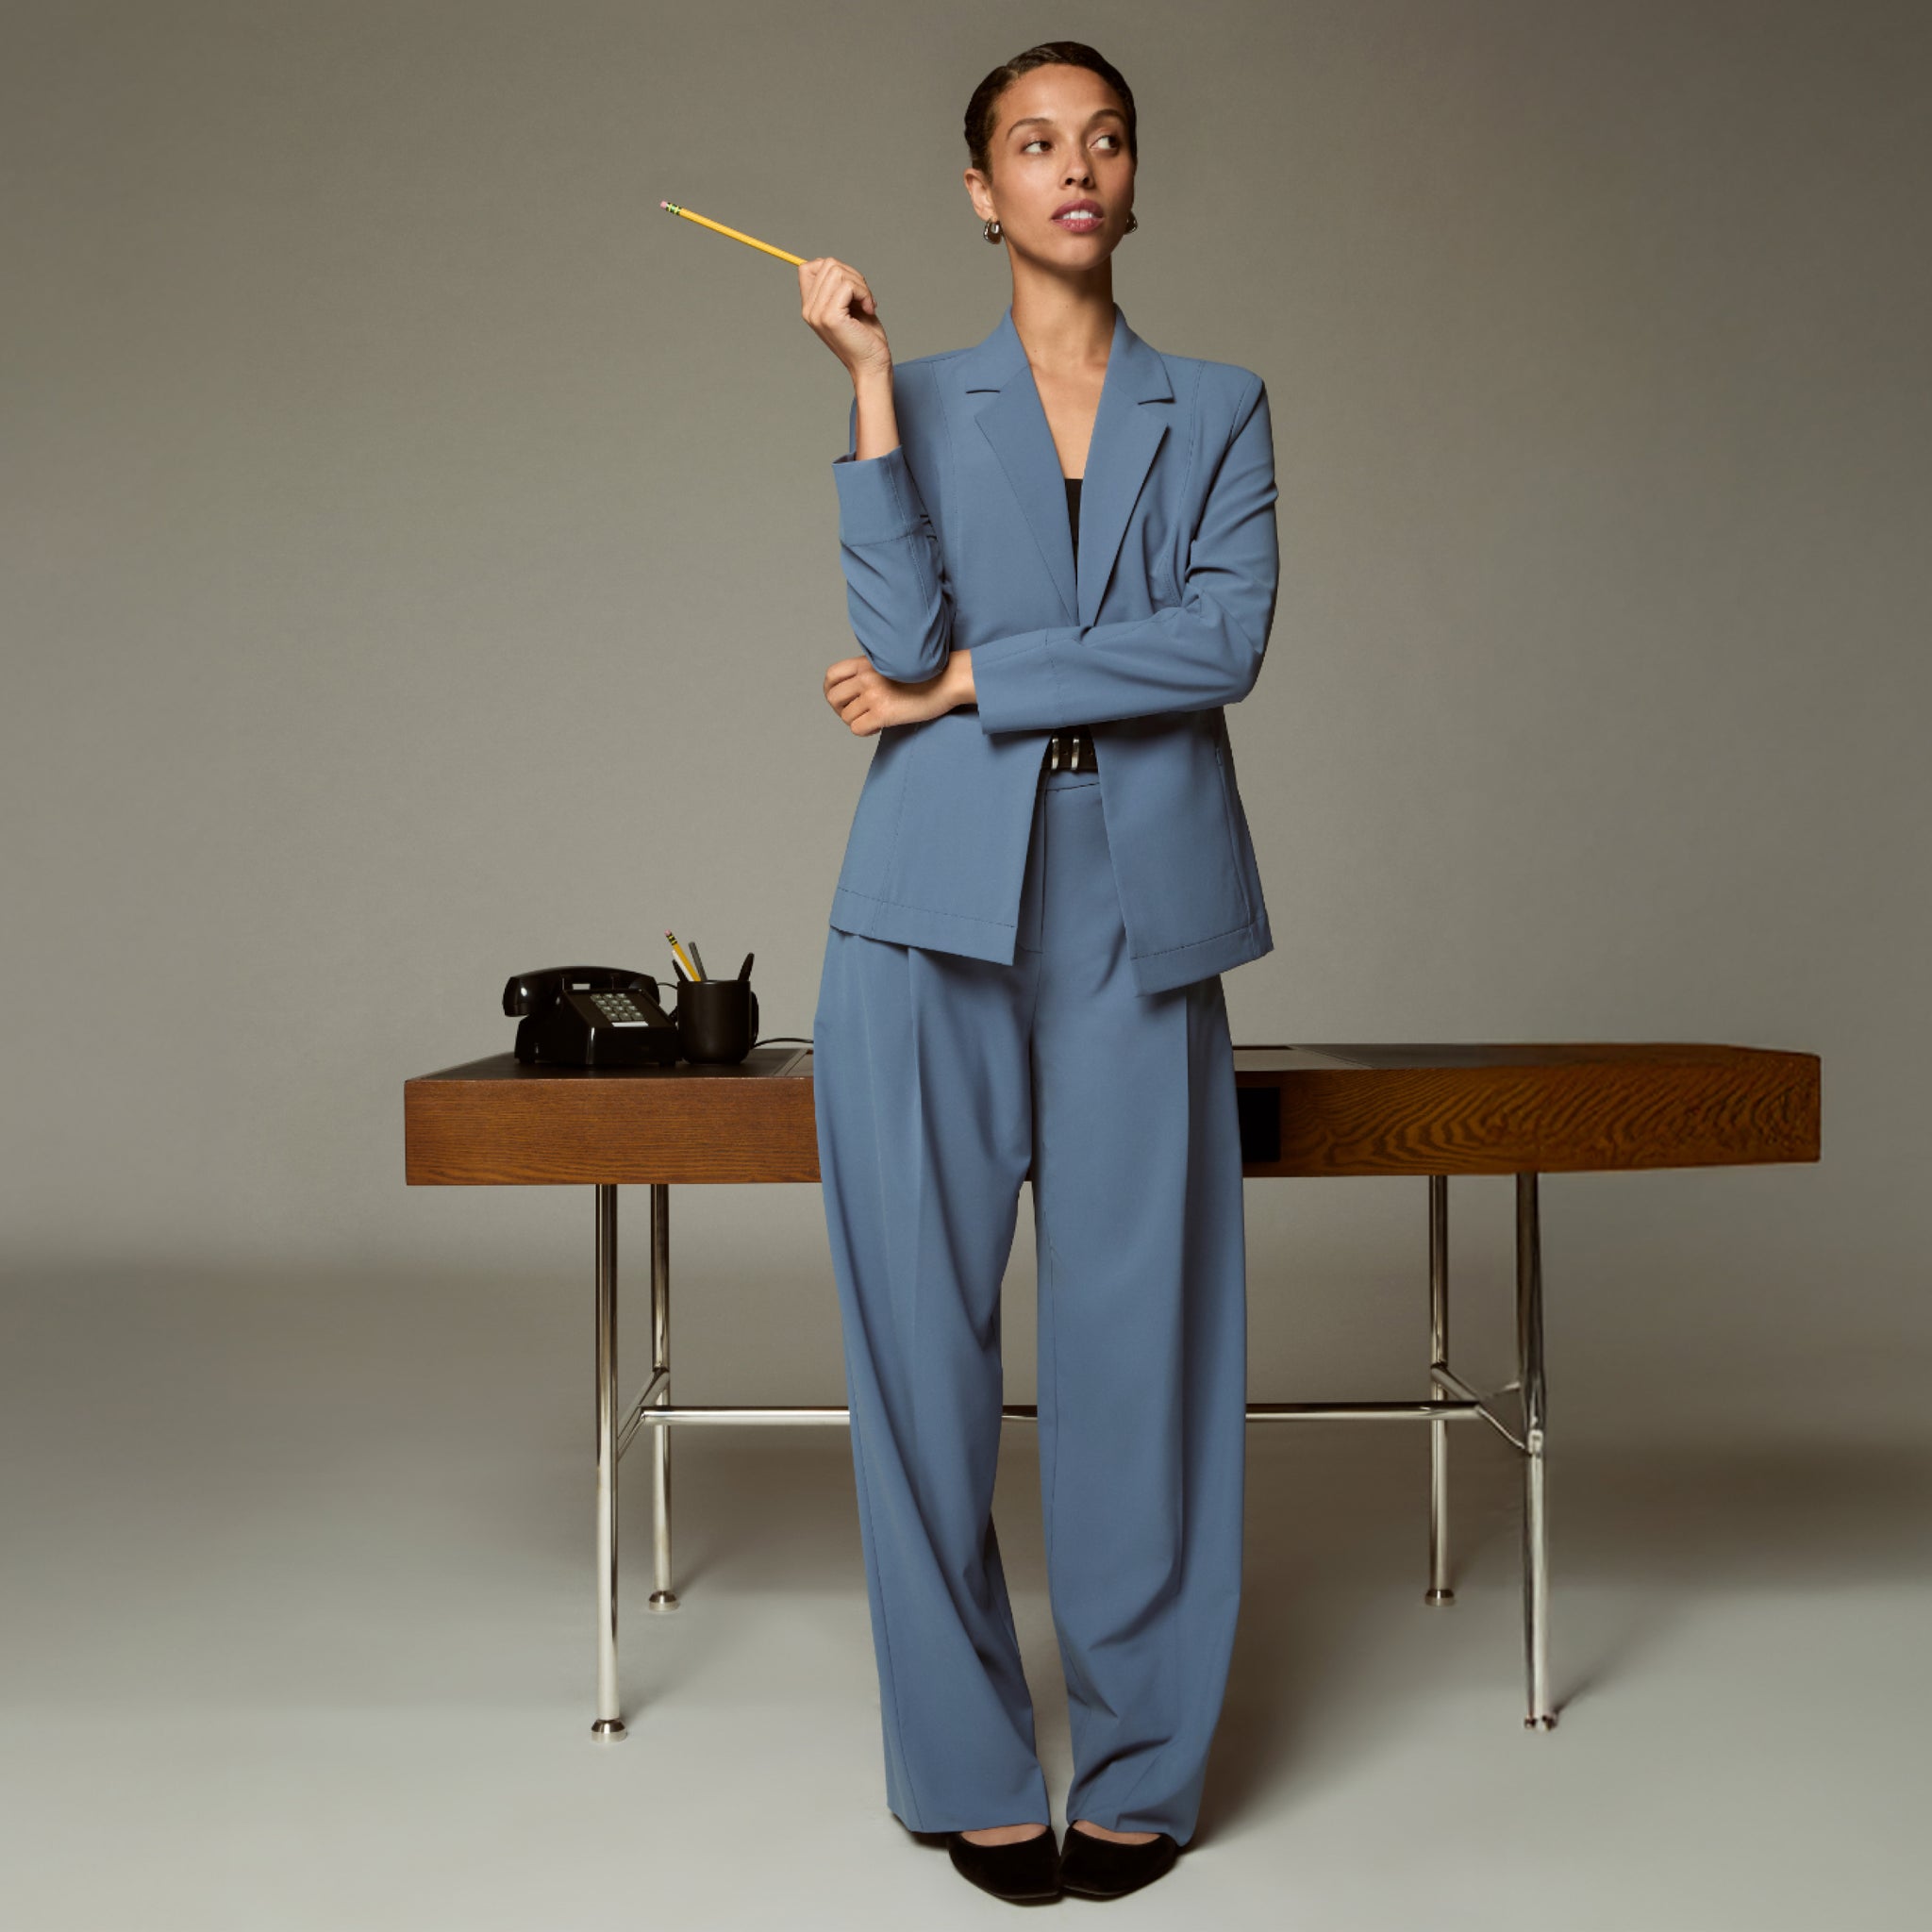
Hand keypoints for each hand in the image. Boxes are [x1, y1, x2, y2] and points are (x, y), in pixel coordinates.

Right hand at [800, 256, 891, 379]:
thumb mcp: (848, 305)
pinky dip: (864, 293)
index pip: (807, 267)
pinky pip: (848, 285)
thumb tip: (831, 263)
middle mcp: (809, 310)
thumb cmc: (865, 337)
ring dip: (861, 285)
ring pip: (838, 272)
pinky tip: (869, 309)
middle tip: (864, 297)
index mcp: (810, 307)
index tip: (850, 287)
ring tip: (867, 304)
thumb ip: (837, 286)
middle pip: (827, 264)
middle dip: (853, 276)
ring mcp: (818, 313)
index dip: (831, 267)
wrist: (872, 365)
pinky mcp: (831, 317)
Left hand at [823, 653, 963, 735]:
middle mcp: (866, 677)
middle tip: (858, 714)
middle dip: (841, 710)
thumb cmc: (925, 674)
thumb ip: (871, 672)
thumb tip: (855, 690)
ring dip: (857, 721)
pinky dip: (866, 731)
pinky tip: (878, 727)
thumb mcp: (891, 663)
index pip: (831, 676)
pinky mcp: (883, 713)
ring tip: (874, 720)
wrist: (948, 678)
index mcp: (866, 662)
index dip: (831, 691)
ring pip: (846, 716)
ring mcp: (873, 695)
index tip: (843, 700)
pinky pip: (857, 729)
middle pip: (833, 698)